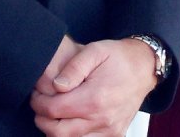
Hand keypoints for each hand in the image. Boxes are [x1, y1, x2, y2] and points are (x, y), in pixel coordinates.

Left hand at [30, 38, 156, 135]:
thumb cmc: (118, 57)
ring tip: (53, 113)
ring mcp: (110, 131)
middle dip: (42, 119)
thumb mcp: (94, 51)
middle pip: (58, 132)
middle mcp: (103, 119)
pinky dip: (73, 136)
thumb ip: (73, 68)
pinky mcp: (115, 135)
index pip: (54, 110)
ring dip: (56, 130)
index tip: (36, 94)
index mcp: (95, 98)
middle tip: (40, 105)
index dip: (39, 103)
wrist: (143, 67)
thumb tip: (56, 86)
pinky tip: (69, 121)